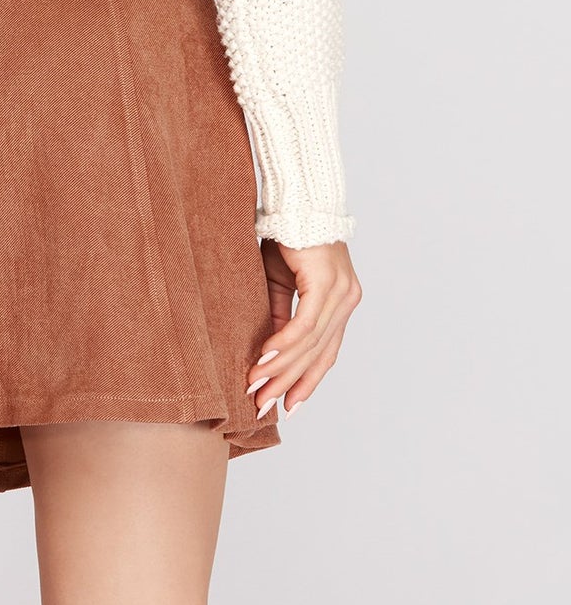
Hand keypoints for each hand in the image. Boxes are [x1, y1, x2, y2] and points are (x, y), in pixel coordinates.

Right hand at [245, 238, 361, 417]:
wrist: (296, 199)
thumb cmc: (287, 236)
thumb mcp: (281, 282)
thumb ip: (281, 316)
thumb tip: (271, 354)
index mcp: (342, 301)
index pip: (327, 352)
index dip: (308, 380)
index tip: (288, 405)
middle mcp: (347, 300)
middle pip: (319, 354)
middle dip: (289, 382)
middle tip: (262, 404)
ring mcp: (341, 292)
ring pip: (311, 343)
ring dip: (281, 368)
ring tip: (256, 386)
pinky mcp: (326, 283)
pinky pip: (305, 323)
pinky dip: (284, 343)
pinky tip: (265, 358)